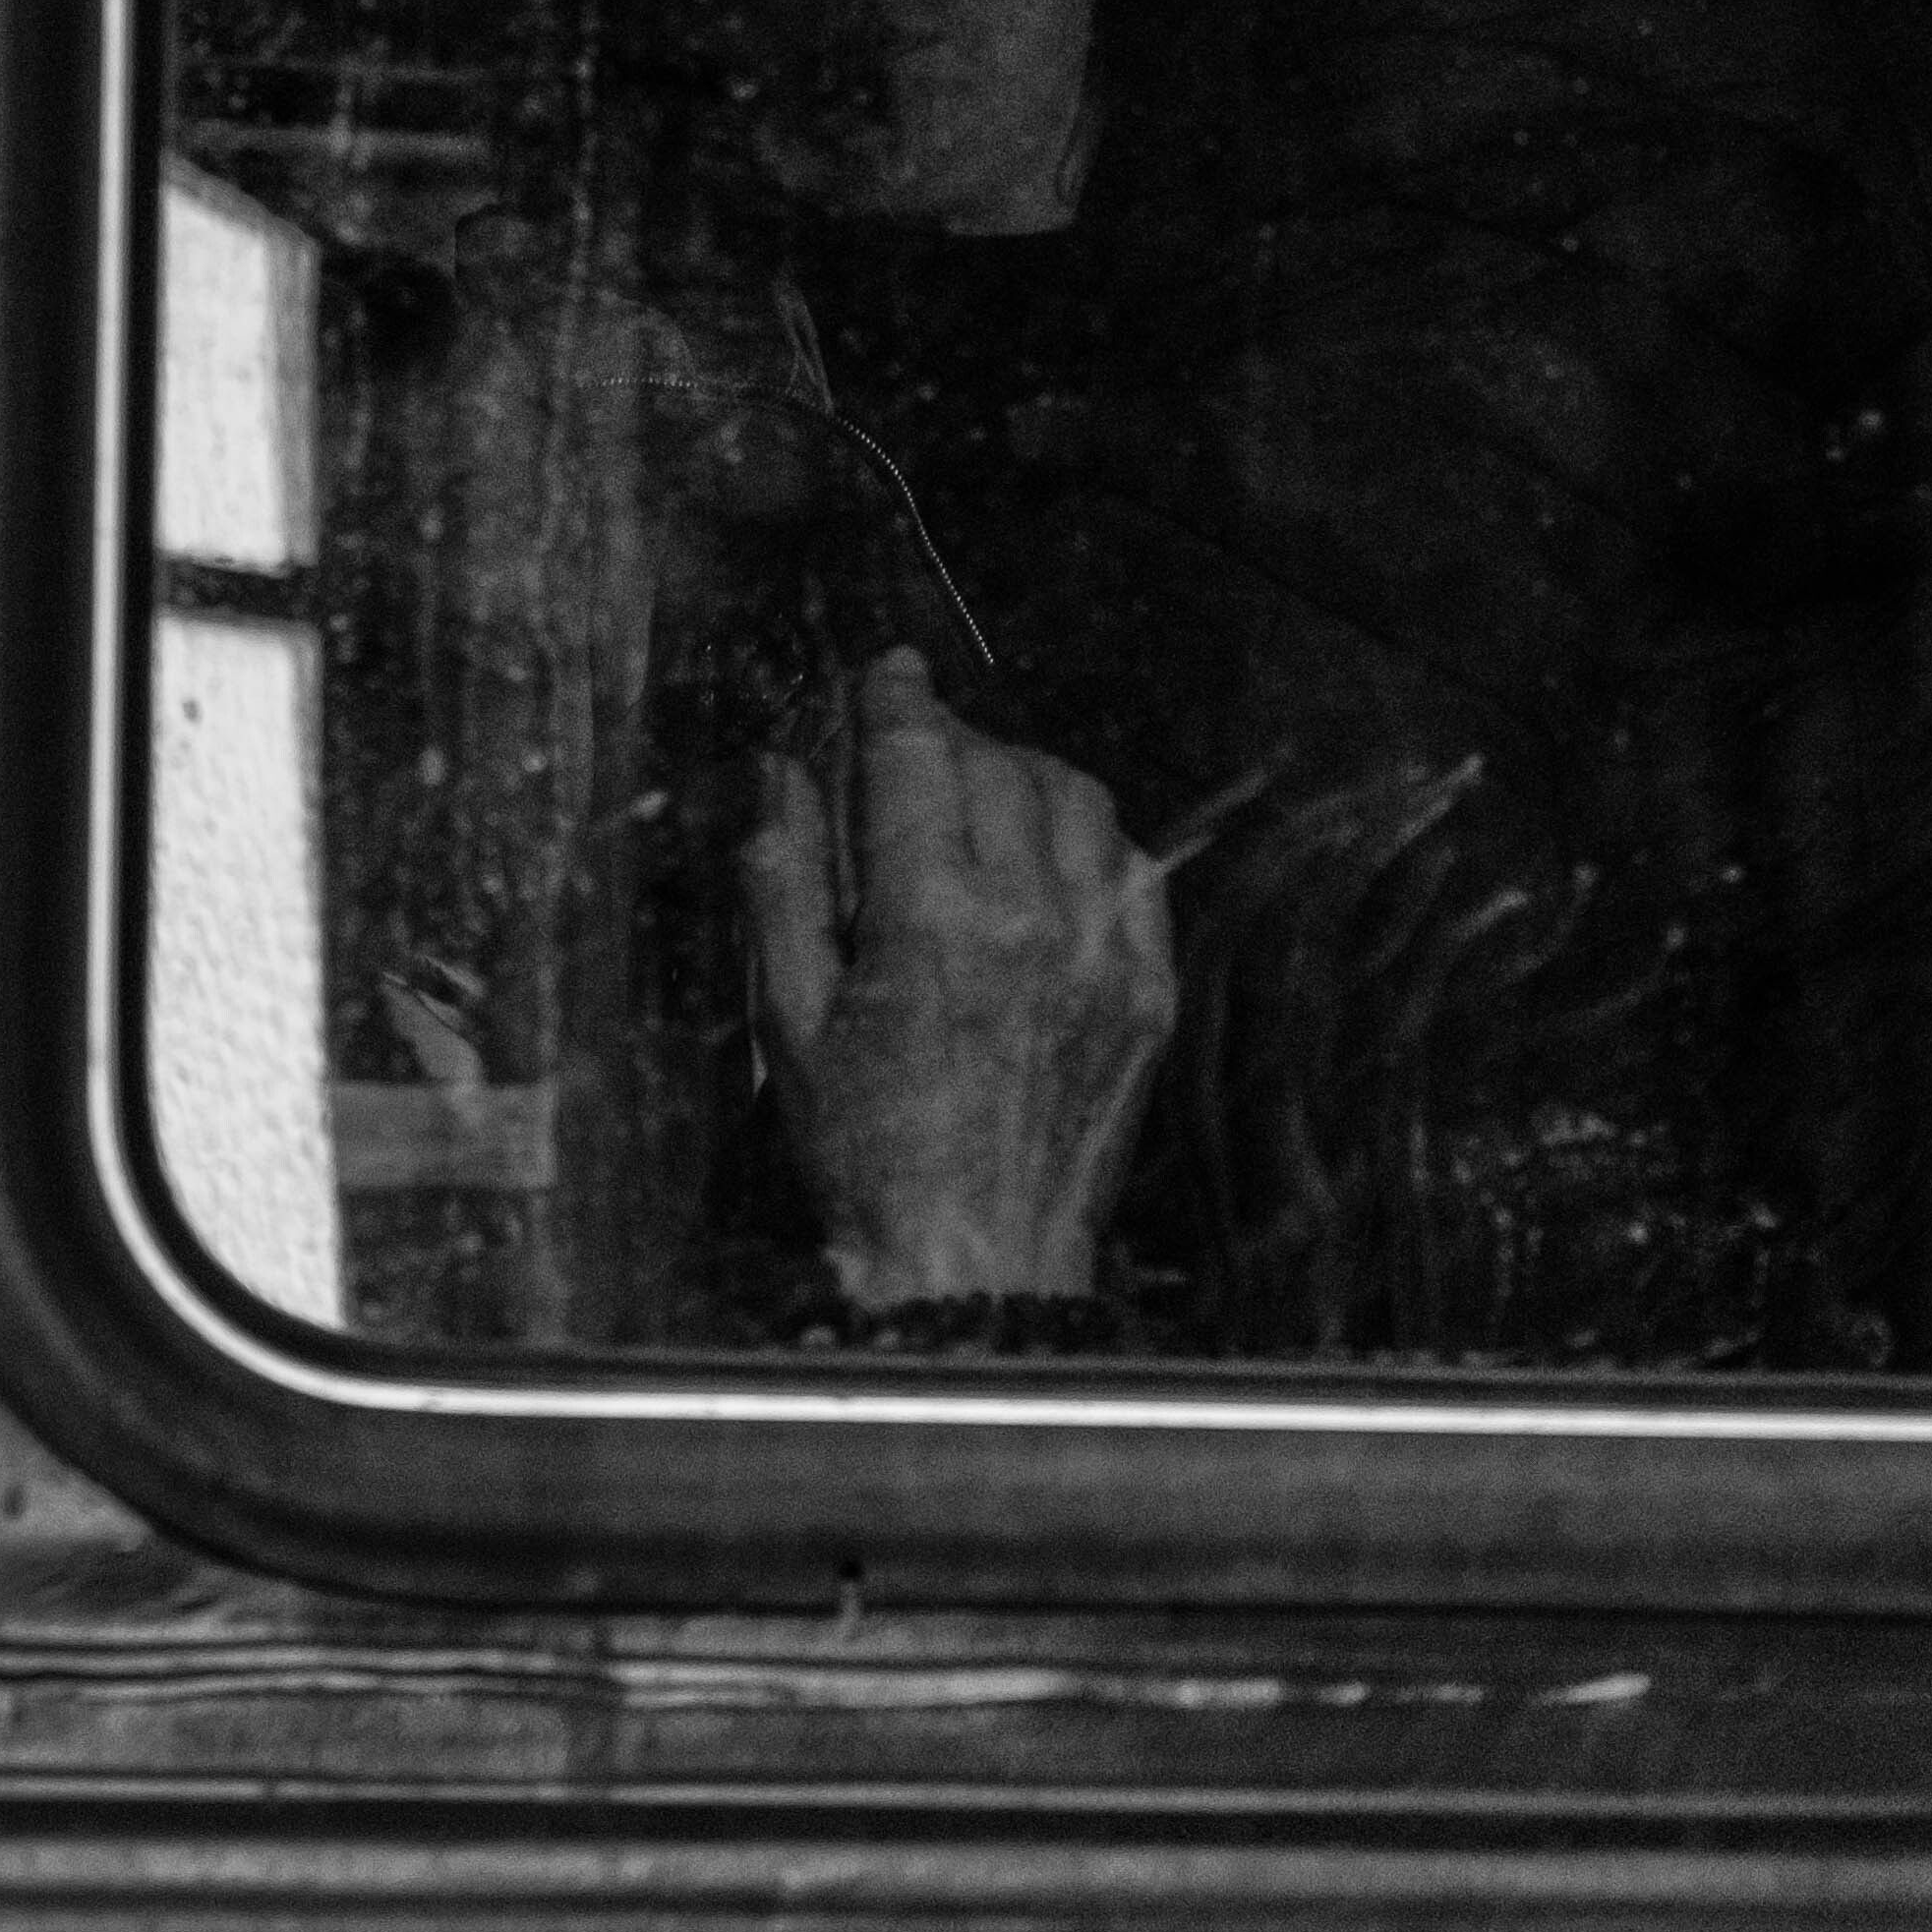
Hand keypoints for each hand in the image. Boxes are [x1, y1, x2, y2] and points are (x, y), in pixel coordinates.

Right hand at [740, 649, 1175, 1306]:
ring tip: (981, 788)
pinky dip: (1090, 840)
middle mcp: (1035, 922)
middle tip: (913, 741)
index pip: (920, 758)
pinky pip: (1137, 872)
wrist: (975, 1260)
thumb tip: (781, 773)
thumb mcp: (791, 1020)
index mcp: (934, 922)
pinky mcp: (1150, 992)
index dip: (896, 699)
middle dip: (952, 736)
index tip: (886, 671)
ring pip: (1081, 804)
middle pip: (1000, 767)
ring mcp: (1107, 955)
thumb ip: (785, 884)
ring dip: (1026, 774)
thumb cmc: (867, 1155)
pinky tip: (1050, 855)